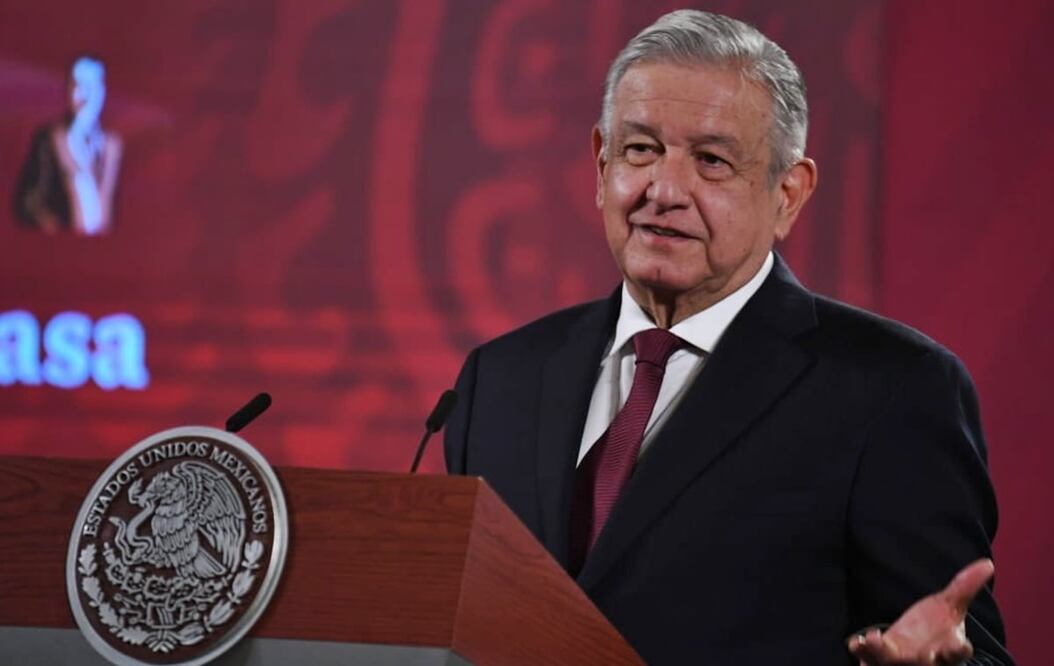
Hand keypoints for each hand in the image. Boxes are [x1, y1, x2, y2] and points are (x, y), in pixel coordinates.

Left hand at [847, 559, 994, 664]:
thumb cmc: (934, 628)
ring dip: (881, 654)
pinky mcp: (879, 661)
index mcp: (947, 650)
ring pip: (893, 662)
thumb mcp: (949, 607)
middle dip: (919, 660)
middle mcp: (926, 661)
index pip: (957, 653)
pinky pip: (869, 660)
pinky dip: (863, 653)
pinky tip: (856, 643)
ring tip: (871, 640)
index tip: (960, 645)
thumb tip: (988, 563)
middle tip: (917, 656)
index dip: (958, 650)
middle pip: (924, 663)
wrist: (910, 647)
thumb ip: (965, 587)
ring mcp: (901, 662)